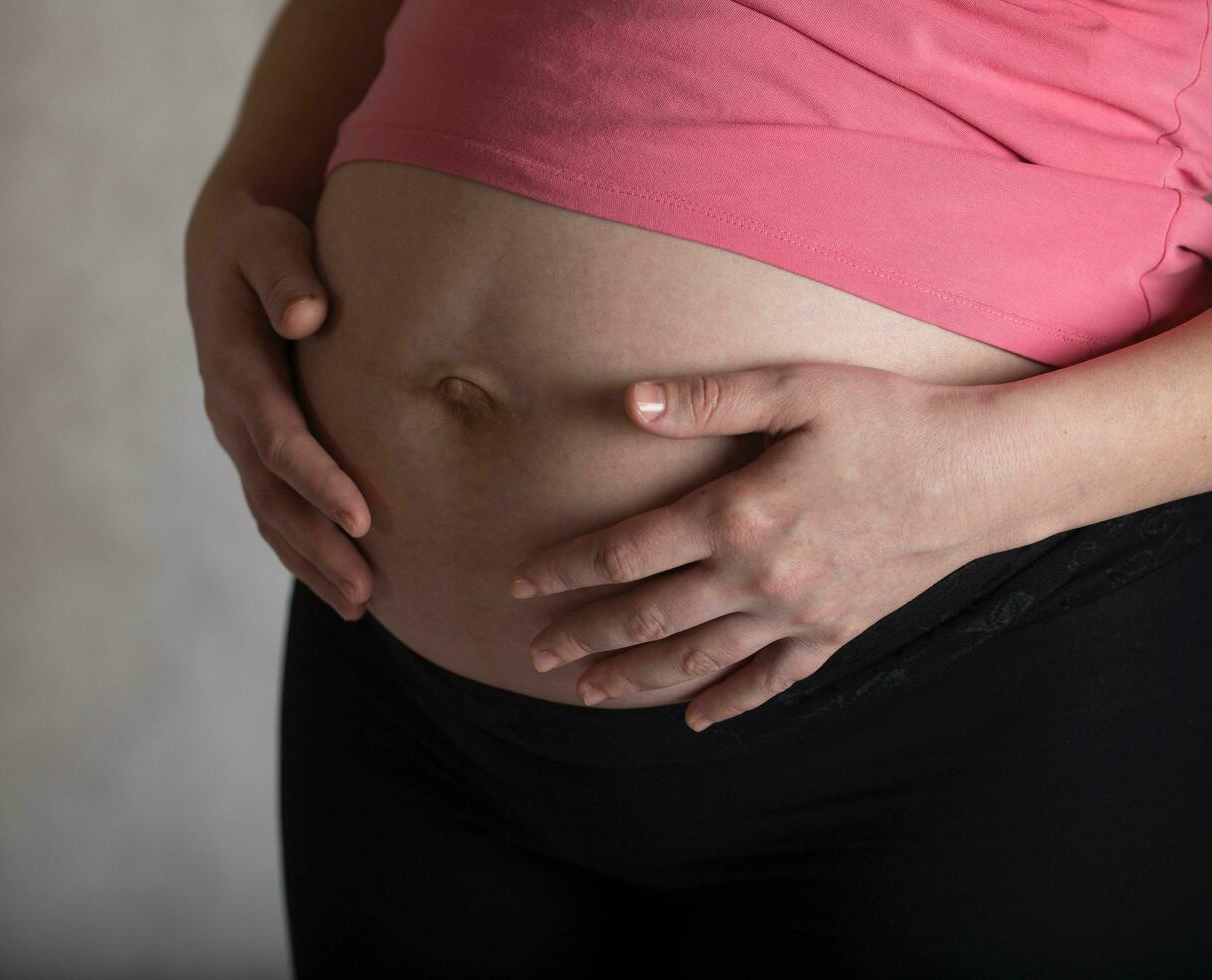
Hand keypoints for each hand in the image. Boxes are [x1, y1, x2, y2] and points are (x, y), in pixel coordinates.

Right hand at [184, 172, 370, 620]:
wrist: (228, 254)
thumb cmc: (263, 241)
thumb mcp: (268, 239)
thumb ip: (286, 272)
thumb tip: (306, 313)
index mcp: (235, 363)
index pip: (276, 434)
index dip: (316, 477)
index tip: (361, 515)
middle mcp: (229, 410)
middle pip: (272, 492)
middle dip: (318, 541)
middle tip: (365, 587)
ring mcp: (237, 435)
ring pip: (270, 512)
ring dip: (312, 561)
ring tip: (360, 604)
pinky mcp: (253, 447)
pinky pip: (274, 510)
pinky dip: (303, 551)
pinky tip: (343, 588)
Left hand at [508, 363, 1026, 731]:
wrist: (985, 475)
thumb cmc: (889, 419)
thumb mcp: (796, 390)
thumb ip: (707, 402)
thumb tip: (626, 401)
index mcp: (736, 514)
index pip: (625, 552)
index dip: (567, 569)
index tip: (521, 583)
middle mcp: (757, 577)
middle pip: (648, 617)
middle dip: (584, 636)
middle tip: (534, 654)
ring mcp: (796, 615)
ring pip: (696, 659)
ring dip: (635, 679)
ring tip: (587, 692)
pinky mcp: (835, 633)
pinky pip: (770, 682)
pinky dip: (729, 702)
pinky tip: (695, 720)